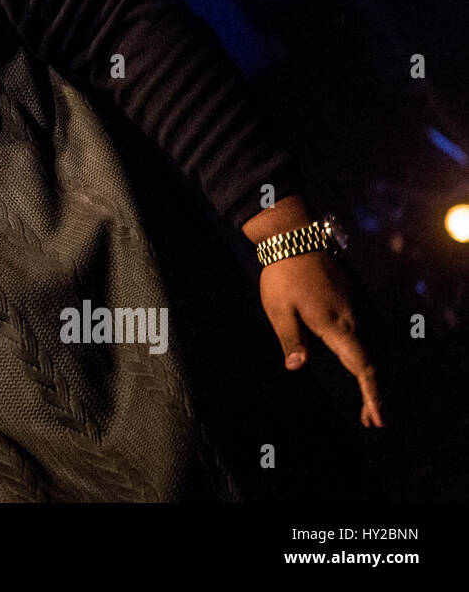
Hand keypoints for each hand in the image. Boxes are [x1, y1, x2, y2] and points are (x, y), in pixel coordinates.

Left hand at [259, 250, 382, 426]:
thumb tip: (297, 368)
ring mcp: (361, 306)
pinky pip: (375, 333)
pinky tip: (366, 364)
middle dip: (376, 393)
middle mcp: (358, 318)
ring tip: (369, 400)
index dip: (373, 396)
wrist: (297, 237)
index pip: (364, 368)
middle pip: (377, 363)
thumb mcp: (279, 310)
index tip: (377, 419)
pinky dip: (376, 354)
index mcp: (339, 325)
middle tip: (370, 420)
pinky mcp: (359, 298)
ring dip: (378, 375)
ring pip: (379, 348)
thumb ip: (291, 341)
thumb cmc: (283, 275)